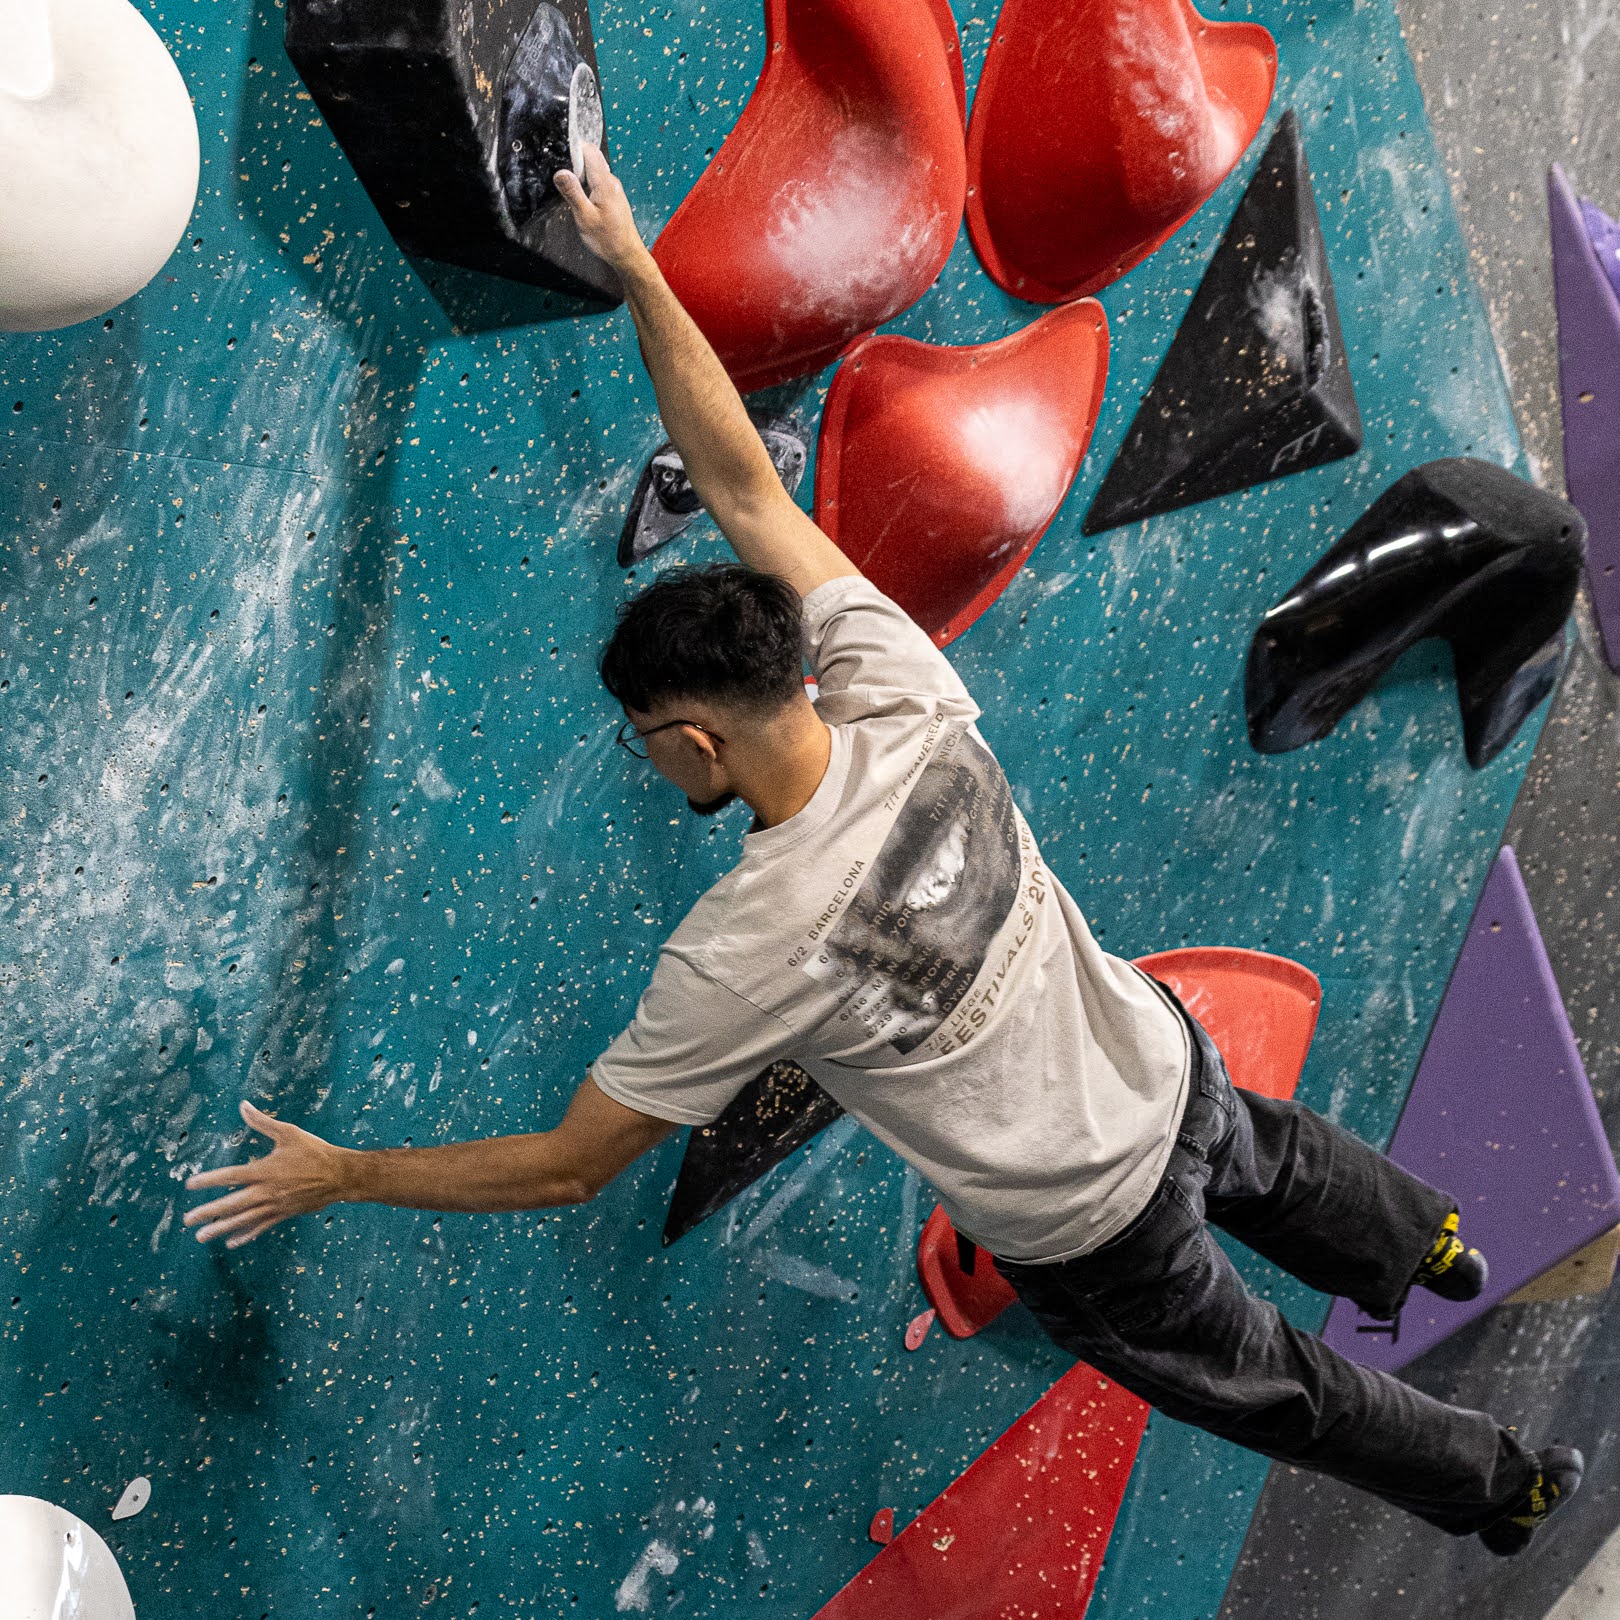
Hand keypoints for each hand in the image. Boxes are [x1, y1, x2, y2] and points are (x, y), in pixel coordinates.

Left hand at [183, 1100, 352, 1247]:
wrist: (340, 1175)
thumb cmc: (314, 1151)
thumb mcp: (288, 1133)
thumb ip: (262, 1122)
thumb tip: (243, 1106)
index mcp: (265, 1170)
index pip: (230, 1176)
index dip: (209, 1180)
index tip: (190, 1184)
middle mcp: (266, 1191)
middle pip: (232, 1204)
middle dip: (208, 1212)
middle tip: (188, 1219)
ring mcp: (274, 1205)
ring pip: (243, 1219)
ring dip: (221, 1228)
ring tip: (202, 1236)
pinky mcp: (283, 1214)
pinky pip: (260, 1227)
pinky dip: (246, 1235)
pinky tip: (232, 1242)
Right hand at [553, 143, 647, 270]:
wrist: (627, 254)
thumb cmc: (608, 239)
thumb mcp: (585, 217)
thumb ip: (573, 193)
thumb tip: (561, 172)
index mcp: (605, 183)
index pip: (589, 151)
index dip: (573, 148)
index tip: (560, 154)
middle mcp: (611, 181)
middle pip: (591, 158)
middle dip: (575, 161)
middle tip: (563, 178)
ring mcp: (613, 187)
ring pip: (593, 169)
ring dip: (580, 174)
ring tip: (571, 190)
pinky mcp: (612, 195)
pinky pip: (597, 180)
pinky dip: (586, 183)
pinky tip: (581, 197)